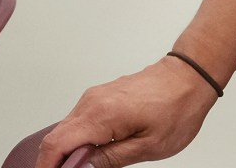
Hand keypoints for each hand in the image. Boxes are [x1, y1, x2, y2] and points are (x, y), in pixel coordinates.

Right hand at [35, 57, 221, 167]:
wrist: (189, 77)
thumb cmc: (176, 107)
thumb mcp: (147, 146)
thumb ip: (109, 160)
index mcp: (101, 115)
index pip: (56, 144)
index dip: (47, 166)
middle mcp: (92, 102)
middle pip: (56, 137)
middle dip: (54, 161)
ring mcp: (94, 97)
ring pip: (66, 129)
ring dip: (67, 151)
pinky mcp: (100, 97)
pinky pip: (78, 121)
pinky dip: (77, 139)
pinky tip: (90, 153)